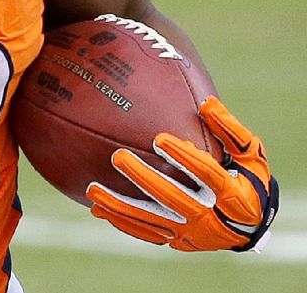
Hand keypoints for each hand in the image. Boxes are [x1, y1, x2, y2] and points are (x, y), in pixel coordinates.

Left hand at [86, 97, 277, 251]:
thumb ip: (231, 131)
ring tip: (92, 189)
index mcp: (233, 195)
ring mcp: (192, 233)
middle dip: (144, 178)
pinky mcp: (178, 241)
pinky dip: (122, 221)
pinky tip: (97, 208)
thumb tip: (207, 103)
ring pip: (152, 219)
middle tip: (118, 156)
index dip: (184, 158)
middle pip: (174, 198)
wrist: (251, 226)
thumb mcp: (251, 155)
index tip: (159, 138)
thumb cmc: (249, 180)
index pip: (208, 175)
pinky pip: (146, 233)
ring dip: (121, 205)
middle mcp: (211, 218)